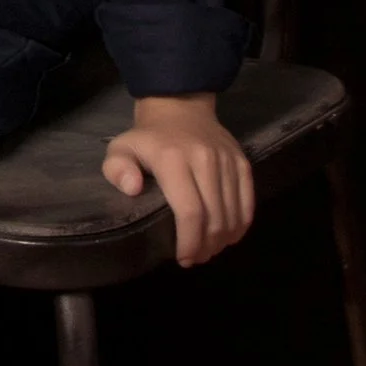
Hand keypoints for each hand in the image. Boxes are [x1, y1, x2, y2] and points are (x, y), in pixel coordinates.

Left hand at [103, 97, 254, 264]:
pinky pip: (248, 201)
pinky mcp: (242, 162)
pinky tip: (228, 237)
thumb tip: (132, 188)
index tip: (183, 258)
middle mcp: (205, 160)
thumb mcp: (120, 148)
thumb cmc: (147, 138)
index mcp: (173, 159)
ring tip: (209, 251)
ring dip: (223, 240)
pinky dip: (240, 225)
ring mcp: (227, 161)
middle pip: (214, 217)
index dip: (190, 241)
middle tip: (195, 259)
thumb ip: (117, 168)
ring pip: (233, 213)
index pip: (190, 211)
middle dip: (206, 246)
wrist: (179, 106)